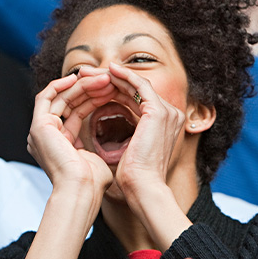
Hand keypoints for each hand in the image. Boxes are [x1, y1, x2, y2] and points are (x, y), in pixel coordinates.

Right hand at [29, 73, 112, 202]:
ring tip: (103, 78)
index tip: (111, 90)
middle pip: (67, 102)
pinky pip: (46, 96)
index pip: (76, 113)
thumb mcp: (94, 158)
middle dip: (89, 89)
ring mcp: (40, 131)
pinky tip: (79, 77)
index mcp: (59, 144)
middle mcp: (46, 136)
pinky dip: (61, 84)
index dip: (93, 99)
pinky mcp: (39, 126)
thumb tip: (112, 145)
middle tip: (108, 79)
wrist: (80, 191)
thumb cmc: (91, 182)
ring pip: (59, 97)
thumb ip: (95, 148)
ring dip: (81, 85)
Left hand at [102, 62, 186, 195]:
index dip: (114, 89)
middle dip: (110, 79)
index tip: (91, 86)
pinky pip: (139, 85)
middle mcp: (171, 114)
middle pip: (136, 88)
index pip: (137, 98)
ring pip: (136, 84)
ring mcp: (167, 111)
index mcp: (166, 123)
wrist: (144, 187)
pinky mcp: (159, 111)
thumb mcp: (131, 149)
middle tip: (86, 73)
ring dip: (111, 75)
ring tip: (89, 71)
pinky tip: (107, 70)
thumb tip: (109, 129)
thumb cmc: (135, 176)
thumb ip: (129, 134)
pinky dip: (123, 76)